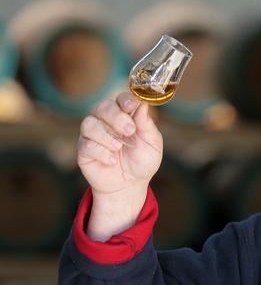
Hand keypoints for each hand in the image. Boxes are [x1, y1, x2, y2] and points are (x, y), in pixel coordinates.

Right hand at [77, 92, 162, 239]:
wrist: (130, 185)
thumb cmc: (142, 161)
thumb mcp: (152, 144)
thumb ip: (147, 125)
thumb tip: (142, 104)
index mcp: (126, 116)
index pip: (122, 99)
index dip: (125, 100)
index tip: (132, 105)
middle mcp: (107, 121)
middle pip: (103, 106)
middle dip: (116, 117)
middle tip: (129, 131)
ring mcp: (93, 134)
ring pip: (90, 123)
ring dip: (107, 136)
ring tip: (119, 148)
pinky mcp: (84, 149)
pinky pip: (86, 144)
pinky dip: (102, 152)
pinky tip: (112, 160)